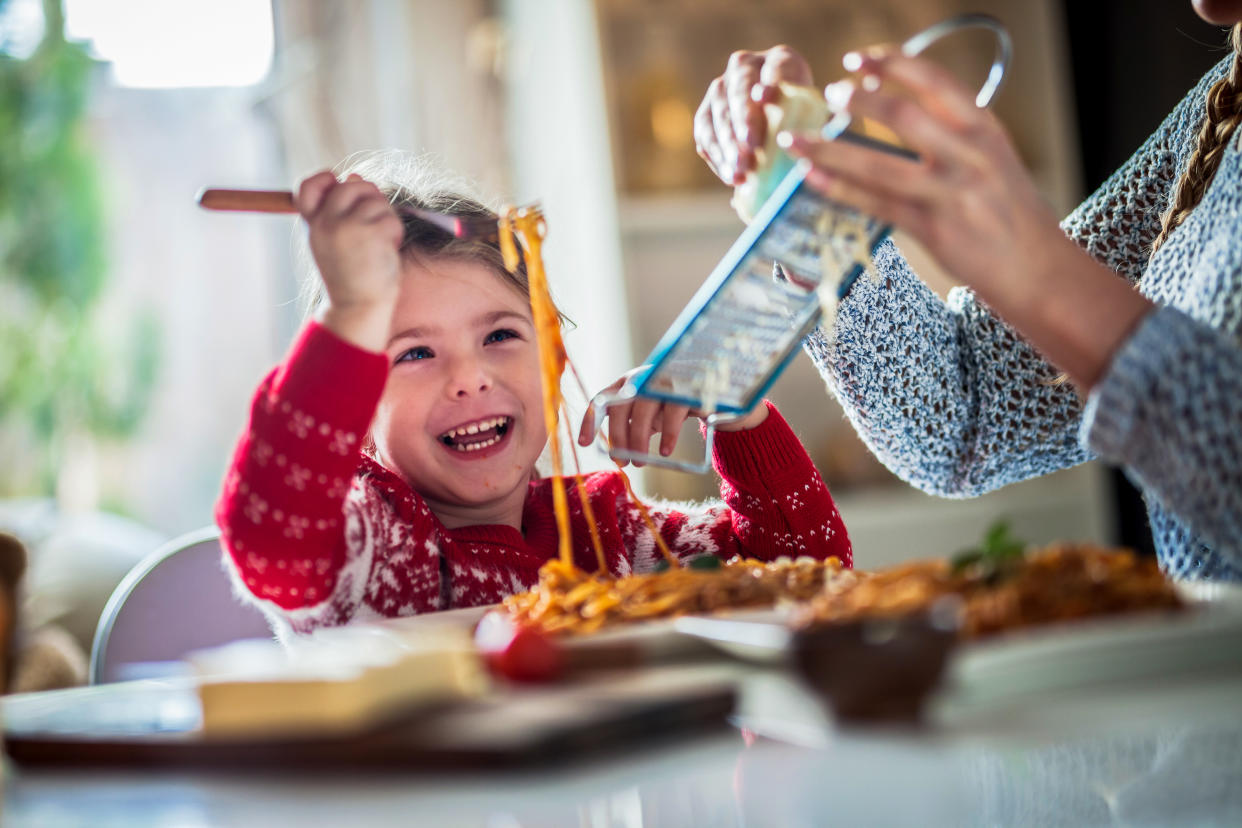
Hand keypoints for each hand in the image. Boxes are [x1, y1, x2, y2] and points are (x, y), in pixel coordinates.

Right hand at [298, 171, 404, 349]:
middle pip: (352, 185)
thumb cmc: (352, 277)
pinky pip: (391, 219)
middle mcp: (326, 222)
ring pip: (376, 200)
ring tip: (381, 243)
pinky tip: (388, 251)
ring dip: (386, 218)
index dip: (324, 179)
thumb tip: (354, 174)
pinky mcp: (370, 233)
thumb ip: (342, 210)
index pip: (306, 186)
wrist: (357, 308)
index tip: (339, 185)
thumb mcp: (336, 242)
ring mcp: (347, 226)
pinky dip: (395, 233)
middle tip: (376, 223)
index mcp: (314, 225)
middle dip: (371, 198)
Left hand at [577, 373, 768, 464]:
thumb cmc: (676, 406)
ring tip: (641, 462)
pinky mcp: (688, 387)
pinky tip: (664, 452)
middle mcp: (645, 376)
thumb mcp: (650, 414)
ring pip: (643, 409)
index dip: (590, 421)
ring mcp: (666, 379)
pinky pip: (672, 413)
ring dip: (638, 440)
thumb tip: (616, 455)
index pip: (602, 399)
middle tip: (622, 462)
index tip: (584, 445)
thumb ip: (632, 426)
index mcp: (629, 381)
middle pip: (620, 405)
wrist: (720, 393)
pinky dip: (666, 436)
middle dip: (617, 437)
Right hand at [695, 46, 813, 185]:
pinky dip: (717, 156)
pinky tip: (731, 176)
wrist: (784, 133)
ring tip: (740, 170)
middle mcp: (745, 66)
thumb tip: (796, 144)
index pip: (776, 67)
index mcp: (781, 59)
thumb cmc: (807, 125)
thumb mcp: (815, 120)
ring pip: (718, 112)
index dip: (770, 82)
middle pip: (740, 88)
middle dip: (744, 118)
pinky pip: (705, 134)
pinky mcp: (706, 114)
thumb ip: (809, 124)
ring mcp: (721, 89)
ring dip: (728, 143)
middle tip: (751, 145)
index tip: (765, 97)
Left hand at [778, 47, 1152, 389]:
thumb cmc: (1012, 216)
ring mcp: (951, 193)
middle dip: (859, 101)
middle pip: (904, 116)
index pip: (936, 83)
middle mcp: (970, 155)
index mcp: (985, 130)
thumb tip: (898, 115)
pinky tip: (811, 180)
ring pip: (879, 163)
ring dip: (830, 149)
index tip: (859, 58)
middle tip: (828, 93)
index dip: (894, 65)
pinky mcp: (933, 229)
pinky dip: (839, 190)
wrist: (1039, 271)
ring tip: (797, 140)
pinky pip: (875, 204)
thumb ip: (954, 137)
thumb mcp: (994, 161)